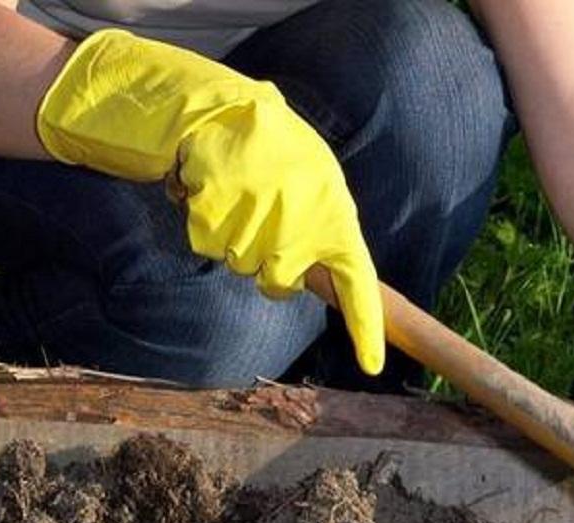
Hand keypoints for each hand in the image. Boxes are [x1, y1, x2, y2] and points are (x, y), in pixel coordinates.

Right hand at [36, 29, 383, 374]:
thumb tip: (337, 282)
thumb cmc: (272, 150)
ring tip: (237, 193)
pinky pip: (207, 243)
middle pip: (276, 282)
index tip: (371, 366)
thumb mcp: (314, 181)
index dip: (365, 327)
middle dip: (264, 264)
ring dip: (231, 237)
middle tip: (260, 217)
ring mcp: (259, 214)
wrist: (219, 105)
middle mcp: (302, 217)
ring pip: (238, 264)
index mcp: (335, 211)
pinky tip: (212, 187)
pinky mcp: (218, 207)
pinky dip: (202, 222)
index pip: (358, 281)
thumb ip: (324, 226)